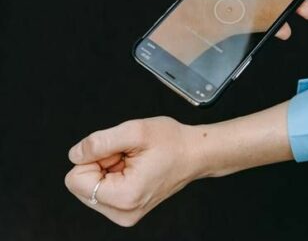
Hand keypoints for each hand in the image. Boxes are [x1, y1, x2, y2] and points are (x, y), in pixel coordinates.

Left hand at [65, 103, 293, 226]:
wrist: (196, 153)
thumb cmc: (174, 143)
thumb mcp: (136, 130)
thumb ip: (100, 141)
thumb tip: (76, 154)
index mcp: (124, 197)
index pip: (75, 180)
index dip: (94, 157)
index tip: (119, 152)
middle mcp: (123, 212)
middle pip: (82, 185)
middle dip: (102, 164)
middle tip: (129, 156)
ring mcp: (125, 213)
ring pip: (91, 187)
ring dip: (108, 168)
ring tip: (134, 161)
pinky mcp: (126, 209)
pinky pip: (103, 189)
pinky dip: (115, 174)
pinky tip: (135, 167)